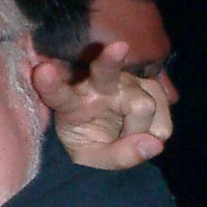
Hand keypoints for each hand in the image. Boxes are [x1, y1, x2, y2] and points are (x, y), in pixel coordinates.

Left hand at [33, 43, 172, 169]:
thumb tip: (155, 144)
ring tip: (131, 137)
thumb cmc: (92, 143)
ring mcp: (125, 80)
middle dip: (110, 59)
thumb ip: (119, 156)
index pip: (59, 95)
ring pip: (144, 105)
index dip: (50, 84)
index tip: (42, 70)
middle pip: (105, 71)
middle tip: (118, 47)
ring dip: (143, 129)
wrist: (110, 137)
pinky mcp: (149, 82)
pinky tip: (147, 130)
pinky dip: (159, 127)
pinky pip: (163, 108)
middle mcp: (97, 86)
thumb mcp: (95, 160)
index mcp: (73, 104)